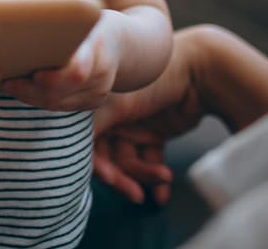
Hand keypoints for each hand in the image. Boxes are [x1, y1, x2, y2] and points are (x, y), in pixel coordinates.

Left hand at [1, 17, 122, 111]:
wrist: (128, 43)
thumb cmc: (94, 21)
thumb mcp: (85, 12)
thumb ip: (64, 18)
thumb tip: (26, 16)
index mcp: (98, 48)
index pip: (77, 71)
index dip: (53, 78)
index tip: (34, 74)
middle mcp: (102, 76)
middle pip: (61, 91)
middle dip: (31, 89)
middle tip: (7, 79)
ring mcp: (98, 93)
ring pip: (57, 103)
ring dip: (30, 96)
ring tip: (8, 83)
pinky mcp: (92, 103)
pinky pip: (61, 106)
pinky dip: (38, 99)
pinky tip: (21, 89)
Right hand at [91, 27, 207, 204]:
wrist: (201, 72)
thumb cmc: (154, 79)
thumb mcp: (116, 103)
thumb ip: (89, 128)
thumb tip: (66, 149)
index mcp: (96, 104)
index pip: (87, 142)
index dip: (97, 163)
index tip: (112, 179)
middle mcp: (111, 116)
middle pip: (110, 157)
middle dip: (124, 177)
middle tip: (137, 195)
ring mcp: (133, 125)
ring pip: (131, 161)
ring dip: (146, 175)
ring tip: (164, 177)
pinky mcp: (153, 133)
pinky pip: (150, 159)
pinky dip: (156, 176)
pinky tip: (163, 193)